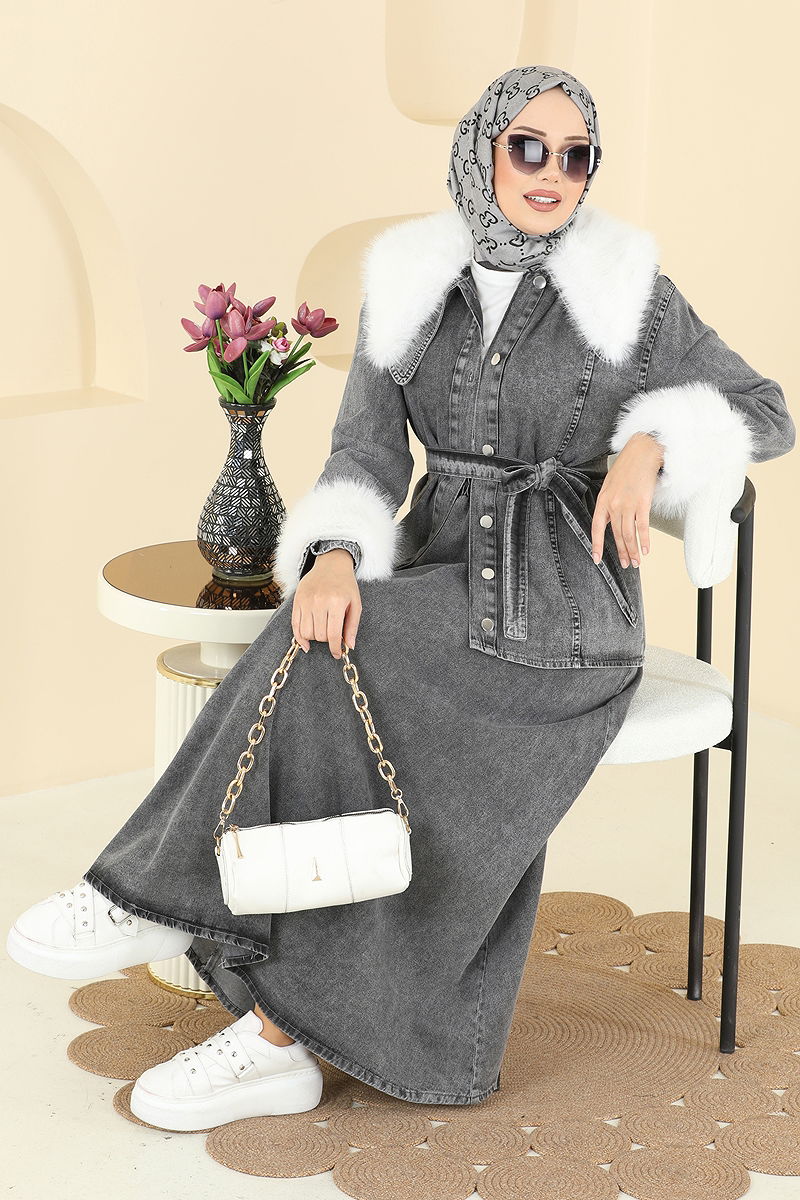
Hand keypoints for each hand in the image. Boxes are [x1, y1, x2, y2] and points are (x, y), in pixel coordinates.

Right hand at [292, 548, 361, 658]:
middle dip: (327, 640)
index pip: (333, 634)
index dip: (335, 648)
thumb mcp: (356, 604)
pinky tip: (306, 643)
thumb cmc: (345, 584)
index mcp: (336, 602)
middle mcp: (319, 601)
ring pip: (306, 632)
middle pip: (319, 635)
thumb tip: (349, 646)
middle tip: (332, 635)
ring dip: (314, 638)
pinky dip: (300, 637)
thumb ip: (352, 626)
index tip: (337, 654)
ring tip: (322, 632)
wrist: (331, 564)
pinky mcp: (297, 601)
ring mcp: (306, 601)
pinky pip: (295, 625)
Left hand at [591, 432, 664, 568]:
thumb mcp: (610, 484)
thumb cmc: (627, 466)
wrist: (643, 452)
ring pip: (629, 534)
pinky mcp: (643, 503)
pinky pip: (642, 527)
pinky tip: (646, 550)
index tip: (597, 559)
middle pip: (616, 534)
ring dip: (633, 550)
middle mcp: (613, 504)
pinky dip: (645, 540)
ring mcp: (628, 504)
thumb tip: (609, 521)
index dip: (596, 545)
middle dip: (621, 552)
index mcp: (603, 500)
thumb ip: (608, 503)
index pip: (596, 528)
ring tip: (636, 562)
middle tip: (626, 564)